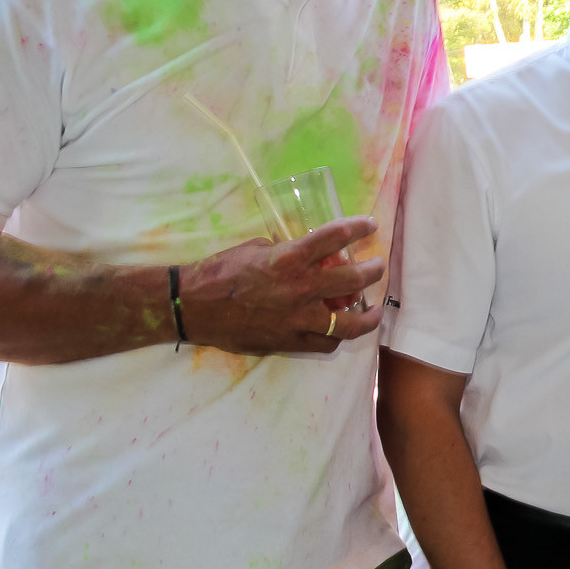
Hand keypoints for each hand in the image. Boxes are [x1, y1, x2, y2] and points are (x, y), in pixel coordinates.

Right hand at [178, 217, 387, 354]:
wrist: (191, 307)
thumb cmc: (219, 272)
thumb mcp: (255, 249)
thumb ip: (286, 251)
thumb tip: (309, 254)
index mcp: (289, 259)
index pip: (335, 237)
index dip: (358, 228)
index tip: (370, 225)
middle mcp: (300, 289)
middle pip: (353, 280)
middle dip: (373, 272)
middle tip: (378, 267)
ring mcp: (297, 319)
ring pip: (349, 323)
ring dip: (367, 315)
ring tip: (374, 310)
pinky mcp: (289, 342)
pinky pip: (325, 343)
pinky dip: (336, 336)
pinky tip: (338, 330)